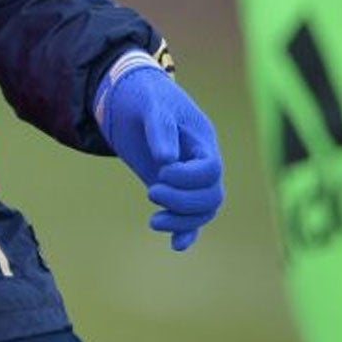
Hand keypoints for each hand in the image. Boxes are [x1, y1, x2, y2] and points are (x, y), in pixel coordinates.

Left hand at [94, 51, 223, 249]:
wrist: (129, 97)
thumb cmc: (143, 95)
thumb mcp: (150, 104)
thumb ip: (160, 128)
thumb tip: (166, 160)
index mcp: (201, 140)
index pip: (210, 169)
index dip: (188, 178)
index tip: (160, 173)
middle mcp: (199, 162)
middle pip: (211, 195)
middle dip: (183, 202)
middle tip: (151, 192)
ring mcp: (187, 178)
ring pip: (203, 210)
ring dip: (182, 221)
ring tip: (153, 221)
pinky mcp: (173, 188)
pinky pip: (190, 216)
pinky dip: (185, 231)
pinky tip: (176, 245)